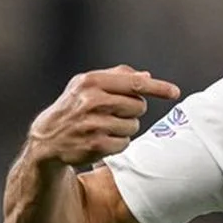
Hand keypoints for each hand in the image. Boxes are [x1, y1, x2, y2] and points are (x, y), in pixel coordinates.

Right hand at [29, 65, 180, 166]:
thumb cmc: (73, 107)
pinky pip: (125, 143)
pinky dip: (117, 143)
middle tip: (112, 113)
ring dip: (124, 128)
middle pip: (138, 106)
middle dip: (132, 111)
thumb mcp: (87, 85)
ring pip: (134, 126)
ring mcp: (93, 124)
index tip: (175, 92)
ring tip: (103, 126)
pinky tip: (100, 140)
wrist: (47, 139)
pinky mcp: (95, 145)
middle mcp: (91, 101)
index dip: (158, 88)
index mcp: (91, 81)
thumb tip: (147, 76)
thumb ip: (118, 76)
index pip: (134, 83)